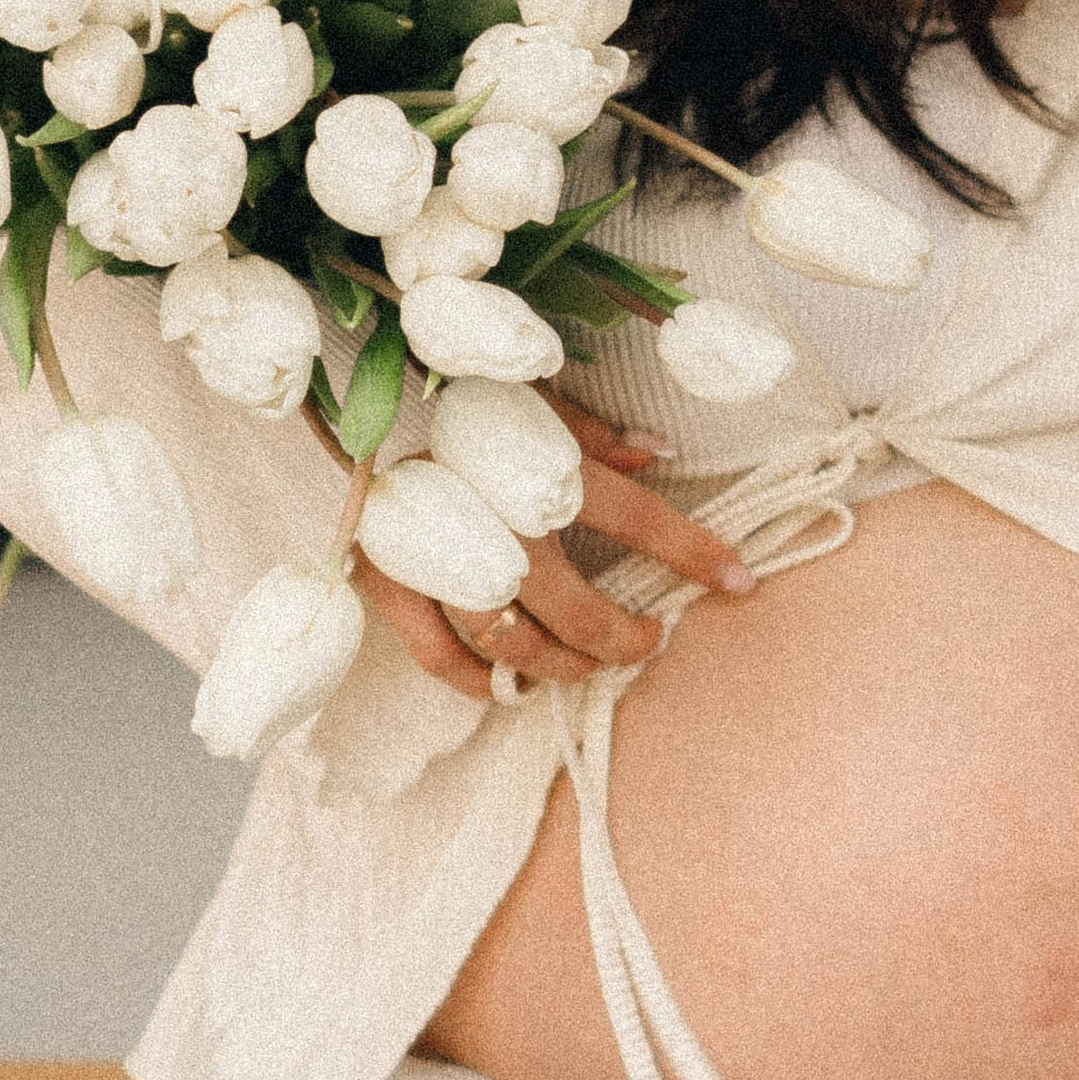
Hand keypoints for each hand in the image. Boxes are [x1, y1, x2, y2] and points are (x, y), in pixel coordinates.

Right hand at [355, 397, 755, 701]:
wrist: (339, 397)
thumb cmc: (451, 395)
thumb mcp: (530, 398)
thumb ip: (592, 433)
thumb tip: (657, 453)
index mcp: (540, 467)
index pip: (638, 518)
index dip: (694, 553)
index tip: (739, 581)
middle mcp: (496, 520)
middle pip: (579, 610)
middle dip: (623, 638)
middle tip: (647, 641)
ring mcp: (439, 560)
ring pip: (518, 644)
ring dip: (563, 665)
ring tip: (589, 662)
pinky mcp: (388, 584)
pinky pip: (443, 658)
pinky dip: (481, 681)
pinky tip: (510, 685)